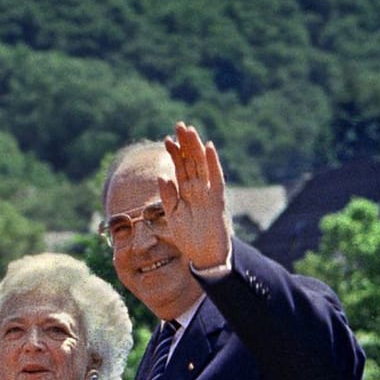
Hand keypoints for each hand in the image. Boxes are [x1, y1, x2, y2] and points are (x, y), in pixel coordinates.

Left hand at [160, 122, 231, 270]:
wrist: (205, 255)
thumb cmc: (189, 237)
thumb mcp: (173, 216)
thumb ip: (168, 197)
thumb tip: (161, 176)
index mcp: (185, 192)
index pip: (179, 168)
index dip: (174, 153)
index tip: (166, 138)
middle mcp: (197, 189)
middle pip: (191, 161)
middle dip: (186, 144)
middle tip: (179, 125)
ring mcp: (208, 192)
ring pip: (202, 165)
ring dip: (196, 147)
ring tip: (190, 130)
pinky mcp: (217, 199)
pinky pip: (216, 178)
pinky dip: (213, 163)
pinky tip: (209, 147)